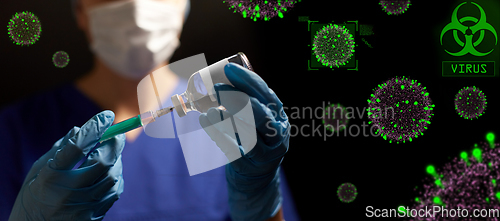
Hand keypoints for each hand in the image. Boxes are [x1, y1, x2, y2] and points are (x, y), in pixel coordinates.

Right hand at [9, 110, 124, 220]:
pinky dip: (116, 177)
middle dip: (114, 144)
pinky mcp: (93, 217)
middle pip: (102, 162)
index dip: (95, 128)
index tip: (107, 115)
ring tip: (110, 154)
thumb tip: (81, 128)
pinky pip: (114, 192)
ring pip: (112, 177)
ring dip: (116, 160)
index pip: (77, 147)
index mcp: (50, 176)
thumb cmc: (35, 194)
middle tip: (117, 134)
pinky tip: (110, 172)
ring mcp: (82, 206)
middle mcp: (67, 192)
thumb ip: (60, 149)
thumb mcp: (39, 170)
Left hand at [199, 63, 289, 220]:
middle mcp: (277, 132)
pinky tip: (206, 122)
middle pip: (261, 114)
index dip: (247, 80)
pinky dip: (219, 135)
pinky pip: (234, 149)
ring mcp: (266, 151)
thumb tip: (220, 77)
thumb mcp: (257, 120)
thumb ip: (246, 101)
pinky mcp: (250, 165)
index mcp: (278, 114)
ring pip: (248, 134)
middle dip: (238, 99)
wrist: (257, 178)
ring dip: (227, 119)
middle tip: (217, 89)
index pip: (265, 93)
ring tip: (210, 110)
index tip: (228, 69)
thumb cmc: (254, 140)